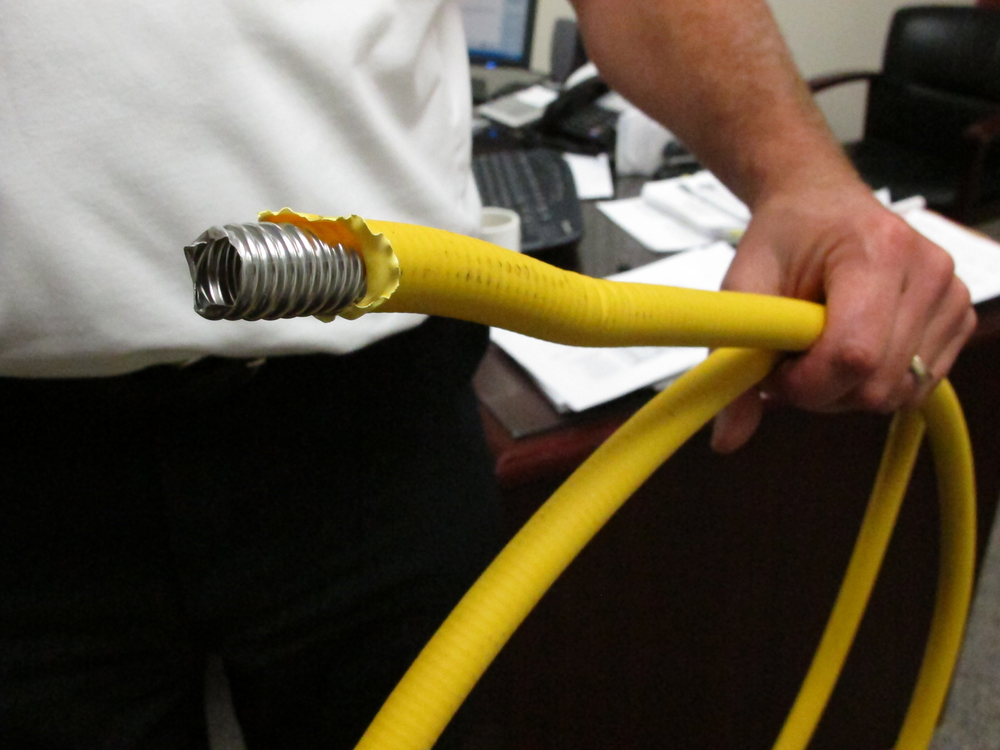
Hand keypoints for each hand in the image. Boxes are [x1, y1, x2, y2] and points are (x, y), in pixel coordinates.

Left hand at [710, 182, 976, 452]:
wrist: (819, 202)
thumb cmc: (783, 238)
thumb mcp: (742, 288)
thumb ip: (731, 359)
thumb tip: (726, 439)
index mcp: (876, 250)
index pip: (853, 353)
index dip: (806, 383)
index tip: (775, 372)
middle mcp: (926, 269)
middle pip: (878, 384)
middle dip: (822, 390)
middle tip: (790, 360)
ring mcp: (950, 293)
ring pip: (899, 392)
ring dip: (847, 389)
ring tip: (818, 349)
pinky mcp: (957, 315)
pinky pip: (918, 386)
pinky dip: (875, 382)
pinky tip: (849, 350)